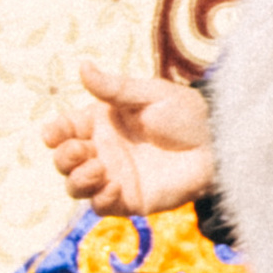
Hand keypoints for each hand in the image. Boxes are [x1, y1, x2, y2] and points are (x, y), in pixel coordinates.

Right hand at [40, 63, 215, 217]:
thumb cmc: (187, 114)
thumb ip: (114, 87)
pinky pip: (100, 206)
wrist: (218, 146)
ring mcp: (113, 177)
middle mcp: (103, 151)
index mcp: (102, 124)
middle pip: (64, 161)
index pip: (64, 130)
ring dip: (78, 179)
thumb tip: (82, 66)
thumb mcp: (149, 94)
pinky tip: (115, 185)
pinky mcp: (128, 200)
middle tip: (85, 151)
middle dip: (65, 157)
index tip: (55, 134)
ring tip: (99, 169)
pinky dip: (100, 198)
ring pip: (75, 187)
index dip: (54, 133)